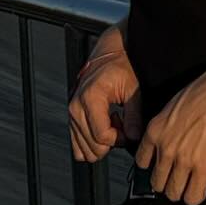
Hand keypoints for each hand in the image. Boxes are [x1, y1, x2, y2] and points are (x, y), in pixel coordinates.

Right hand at [69, 38, 141, 162]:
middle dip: (111, 143)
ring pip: (83, 149)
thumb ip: (134, 116)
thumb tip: (134, 138)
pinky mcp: (71, 117)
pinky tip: (103, 126)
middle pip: (92, 146)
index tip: (130, 132)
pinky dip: (91, 142)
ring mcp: (71, 113)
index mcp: (90, 97)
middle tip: (123, 126)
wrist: (108, 55)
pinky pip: (77, 144)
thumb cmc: (121, 67)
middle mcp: (76, 106)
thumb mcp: (133, 89)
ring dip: (101, 143)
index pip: (102, 136)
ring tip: (113, 124)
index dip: (119, 140)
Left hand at [133, 56, 205, 204]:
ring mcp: (184, 160)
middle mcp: (166, 148)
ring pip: (173, 193)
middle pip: (157, 182)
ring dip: (182, 191)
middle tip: (178, 177)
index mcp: (156, 129)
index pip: (142, 162)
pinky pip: (193, 197)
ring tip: (191, 184)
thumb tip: (170, 139)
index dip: (153, 167)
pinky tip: (202, 187)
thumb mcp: (176, 103)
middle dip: (168, 182)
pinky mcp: (205, 169)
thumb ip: (168, 126)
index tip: (162, 167)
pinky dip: (197, 195)